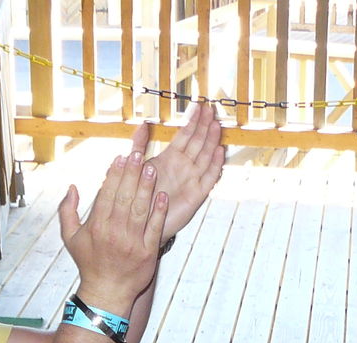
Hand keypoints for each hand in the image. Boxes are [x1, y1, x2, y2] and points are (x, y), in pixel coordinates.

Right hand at [57, 152, 167, 314]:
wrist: (107, 292)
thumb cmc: (89, 263)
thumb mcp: (70, 238)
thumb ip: (67, 211)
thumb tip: (72, 187)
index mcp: (96, 227)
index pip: (107, 195)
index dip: (114, 175)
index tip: (120, 158)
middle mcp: (114, 233)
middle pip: (124, 198)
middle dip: (131, 174)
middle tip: (138, 154)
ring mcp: (132, 242)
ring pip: (140, 209)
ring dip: (146, 187)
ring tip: (152, 168)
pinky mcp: (147, 252)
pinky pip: (154, 227)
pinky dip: (159, 211)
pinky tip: (163, 195)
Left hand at [135, 102, 223, 240]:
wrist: (143, 224)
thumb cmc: (141, 196)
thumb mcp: (137, 167)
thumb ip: (139, 146)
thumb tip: (143, 124)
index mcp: (170, 158)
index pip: (185, 134)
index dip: (192, 120)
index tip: (199, 104)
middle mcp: (184, 166)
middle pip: (198, 141)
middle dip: (204, 125)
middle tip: (211, 108)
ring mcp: (192, 179)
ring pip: (205, 156)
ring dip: (211, 140)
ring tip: (216, 125)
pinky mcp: (197, 195)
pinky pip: (209, 178)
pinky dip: (215, 165)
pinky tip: (219, 151)